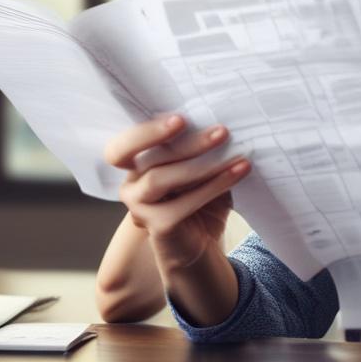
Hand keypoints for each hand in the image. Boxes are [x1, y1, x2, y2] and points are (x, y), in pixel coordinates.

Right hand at [104, 115, 250, 271]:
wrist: (202, 244)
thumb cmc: (200, 198)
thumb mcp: (200, 167)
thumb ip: (199, 148)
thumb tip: (220, 123)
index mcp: (134, 164)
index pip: (122, 146)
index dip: (147, 131)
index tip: (181, 118)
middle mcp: (130, 185)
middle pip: (143, 160)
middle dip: (178, 143)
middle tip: (219, 131)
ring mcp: (139, 208)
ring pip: (160, 179)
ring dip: (202, 164)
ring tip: (237, 154)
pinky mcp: (158, 226)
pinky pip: (184, 204)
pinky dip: (215, 185)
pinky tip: (238, 172)